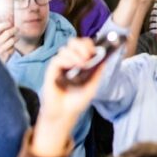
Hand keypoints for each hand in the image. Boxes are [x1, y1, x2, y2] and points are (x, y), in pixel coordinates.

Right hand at [0, 21, 17, 61]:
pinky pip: (12, 49)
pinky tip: (10, 47)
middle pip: (7, 33)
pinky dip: (13, 47)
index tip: (9, 24)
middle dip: (14, 30)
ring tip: (16, 37)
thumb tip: (6, 23)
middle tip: (17, 29)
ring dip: (16, 38)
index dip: (6, 24)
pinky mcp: (3, 57)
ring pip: (12, 40)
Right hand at [32, 38, 109, 156]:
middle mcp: (70, 61)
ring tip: (82, 65)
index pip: (83, 45)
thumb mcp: (93, 85)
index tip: (95, 51)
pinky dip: (66, 60)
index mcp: (80, 62)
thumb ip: (98, 71)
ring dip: (76, 54)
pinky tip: (72, 66)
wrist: (65, 114)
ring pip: (65, 49)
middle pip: (73, 42)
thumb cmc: (77, 100)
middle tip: (88, 56)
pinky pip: (57, 59)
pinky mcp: (51, 71)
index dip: (89, 44)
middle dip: (82, 46)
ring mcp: (60, 66)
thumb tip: (105, 57)